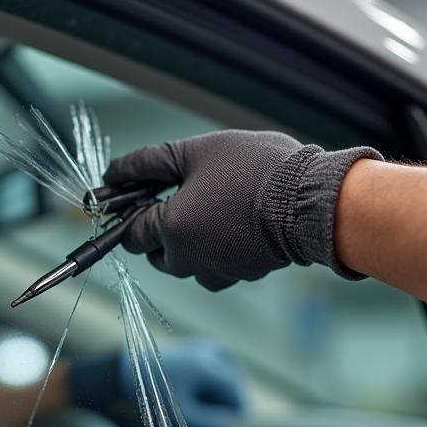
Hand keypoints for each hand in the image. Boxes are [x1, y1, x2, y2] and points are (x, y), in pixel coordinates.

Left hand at [69, 341, 246, 426]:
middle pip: (235, 384)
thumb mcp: (181, 417)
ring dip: (225, 387)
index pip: (237, 397)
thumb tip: (230, 419)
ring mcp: (204, 346)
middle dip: (227, 401)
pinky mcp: (198, 344)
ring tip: (207, 402)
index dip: (233, 414)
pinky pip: (223, 358)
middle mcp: (209, 353)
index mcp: (208, 369)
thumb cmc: (153, 397)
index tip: (220, 425)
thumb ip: (210, 422)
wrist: (128, 372)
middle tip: (208, 414)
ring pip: (231, 370)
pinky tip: (212, 386)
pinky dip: (223, 372)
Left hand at [104, 130, 381, 289]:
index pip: (130, 233)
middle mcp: (188, 261)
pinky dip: (219, 244)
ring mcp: (217, 272)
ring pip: (187, 261)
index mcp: (170, 231)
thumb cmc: (255, 171)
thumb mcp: (195, 152)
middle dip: (161, 226)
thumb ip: (147, 163)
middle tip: (184, 193)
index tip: (144, 194)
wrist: (314, 200)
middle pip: (156, 252)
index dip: (131, 211)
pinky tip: (236, 217)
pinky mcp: (243, 274)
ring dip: (190, 238)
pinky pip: (217, 263)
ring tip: (215, 202)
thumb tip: (112, 172)